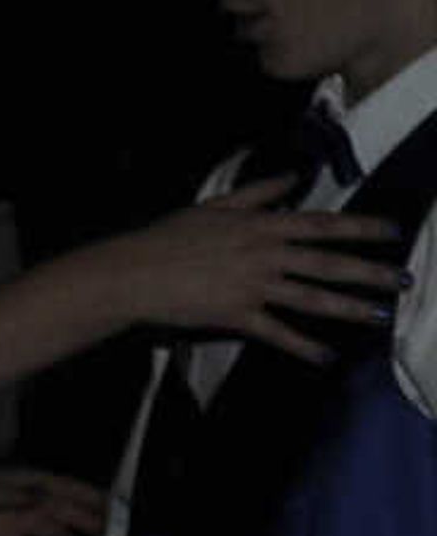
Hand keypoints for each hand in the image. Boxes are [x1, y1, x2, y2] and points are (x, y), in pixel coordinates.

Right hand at [80, 179, 405, 362]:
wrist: (130, 272)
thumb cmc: (167, 237)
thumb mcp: (214, 206)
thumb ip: (258, 192)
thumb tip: (294, 179)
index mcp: (260, 227)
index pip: (321, 225)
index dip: (361, 228)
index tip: (392, 232)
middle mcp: (264, 256)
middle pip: (327, 264)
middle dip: (370, 273)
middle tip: (404, 281)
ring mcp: (252, 287)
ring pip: (311, 298)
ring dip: (349, 309)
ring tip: (381, 317)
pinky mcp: (236, 316)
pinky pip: (277, 333)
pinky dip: (302, 347)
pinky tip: (326, 357)